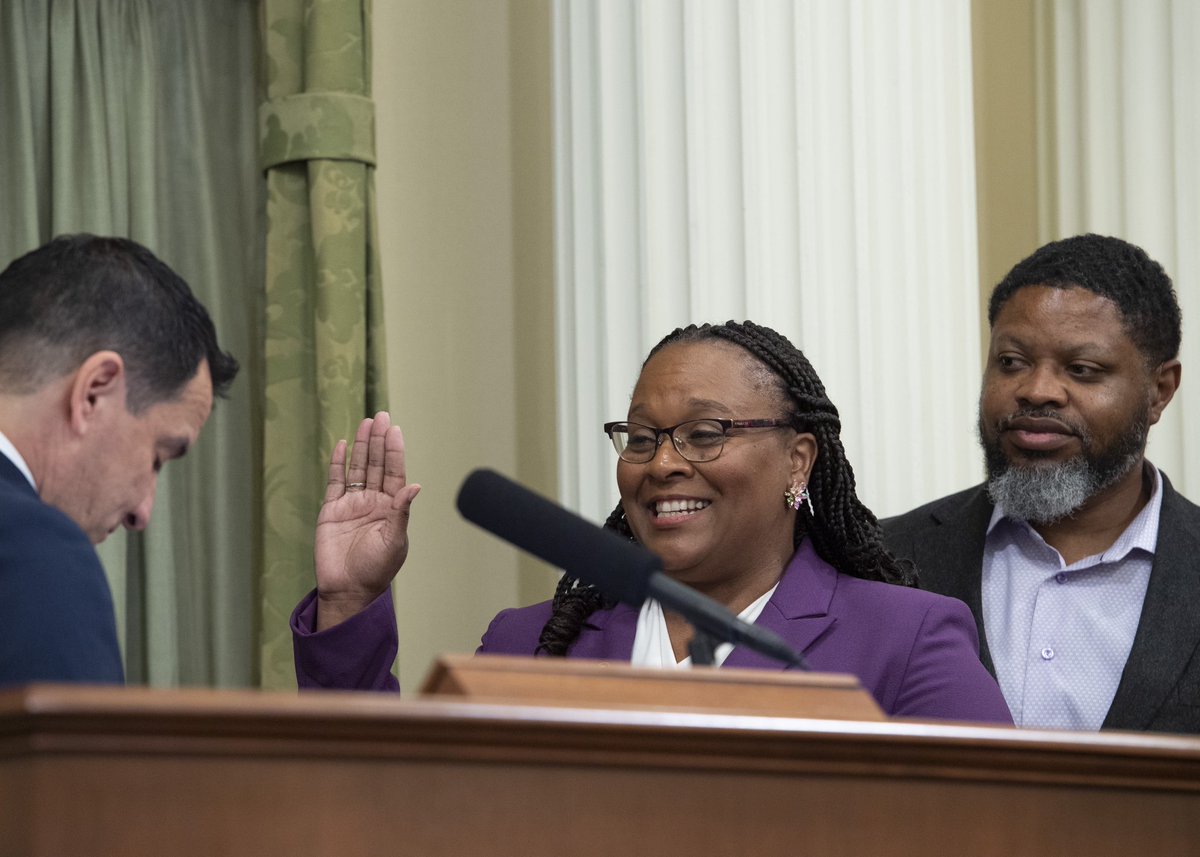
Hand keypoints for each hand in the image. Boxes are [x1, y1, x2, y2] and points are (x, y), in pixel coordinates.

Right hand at [314, 411, 420, 629]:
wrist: (347, 590)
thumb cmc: (376, 570)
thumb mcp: (394, 541)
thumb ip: (401, 512)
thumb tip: (414, 485)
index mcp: (391, 508)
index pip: (395, 472)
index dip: (395, 451)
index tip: (394, 429)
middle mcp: (373, 502)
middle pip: (377, 464)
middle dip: (379, 440)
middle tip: (381, 416)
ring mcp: (352, 504)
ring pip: (358, 468)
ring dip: (362, 446)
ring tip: (365, 423)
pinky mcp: (331, 510)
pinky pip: (336, 482)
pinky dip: (338, 464)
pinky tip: (343, 446)